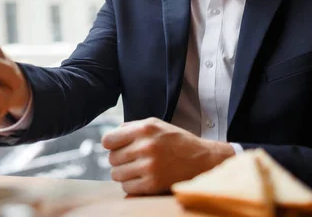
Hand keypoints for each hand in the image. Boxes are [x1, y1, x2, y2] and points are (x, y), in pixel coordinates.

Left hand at [102, 117, 234, 194]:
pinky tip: (142, 178)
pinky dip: (131, 185)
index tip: (117, 147)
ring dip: (124, 173)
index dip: (110, 144)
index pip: (108, 140)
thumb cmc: (175, 141)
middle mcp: (146, 147)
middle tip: (132, 158)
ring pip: (116, 174)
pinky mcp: (153, 184)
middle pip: (112, 158)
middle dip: (119, 159)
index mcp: (144, 129)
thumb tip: (109, 137)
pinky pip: (127, 187)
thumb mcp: (155, 124)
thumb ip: (131, 127)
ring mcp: (149, 167)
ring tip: (137, 168)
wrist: (203, 159)